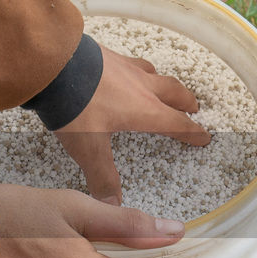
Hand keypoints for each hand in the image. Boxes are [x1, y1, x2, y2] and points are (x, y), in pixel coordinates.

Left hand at [55, 46, 210, 204]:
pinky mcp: (106, 54)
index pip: (178, 123)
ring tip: (163, 88)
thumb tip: (113, 204)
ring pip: (154, 73)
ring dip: (163, 83)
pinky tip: (123, 72)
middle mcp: (140, 85)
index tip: (203, 136)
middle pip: (174, 92)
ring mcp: (124, 66)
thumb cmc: (74, 104)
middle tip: (193, 108)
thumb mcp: (89, 148)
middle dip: (186, 102)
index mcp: (144, 110)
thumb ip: (102, 176)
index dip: (192, 132)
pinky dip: (136, 69)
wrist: (53, 64)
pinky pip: (130, 62)